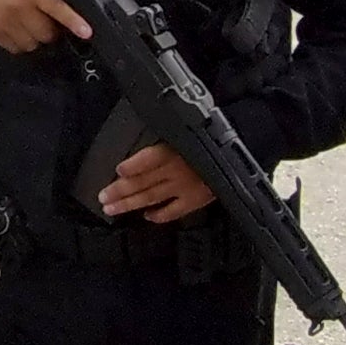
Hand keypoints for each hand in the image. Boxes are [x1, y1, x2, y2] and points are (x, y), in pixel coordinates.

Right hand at [0, 0, 90, 54]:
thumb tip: (62, 5)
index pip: (56, 6)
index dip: (73, 20)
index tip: (87, 31)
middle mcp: (18, 7)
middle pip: (47, 33)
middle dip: (52, 30)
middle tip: (48, 20)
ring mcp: (5, 22)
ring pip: (32, 44)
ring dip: (36, 38)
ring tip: (31, 24)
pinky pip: (15, 48)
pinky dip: (21, 42)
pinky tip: (17, 30)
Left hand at [95, 140, 216, 223]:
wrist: (243, 147)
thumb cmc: (213, 134)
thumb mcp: (187, 128)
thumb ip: (166, 133)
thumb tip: (143, 140)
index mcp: (176, 148)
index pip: (149, 159)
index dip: (132, 166)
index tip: (117, 170)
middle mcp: (178, 169)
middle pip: (143, 182)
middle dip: (121, 191)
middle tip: (102, 197)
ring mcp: (186, 187)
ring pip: (152, 196)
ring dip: (131, 203)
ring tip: (112, 207)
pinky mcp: (195, 199)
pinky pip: (173, 211)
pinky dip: (159, 215)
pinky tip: (146, 216)